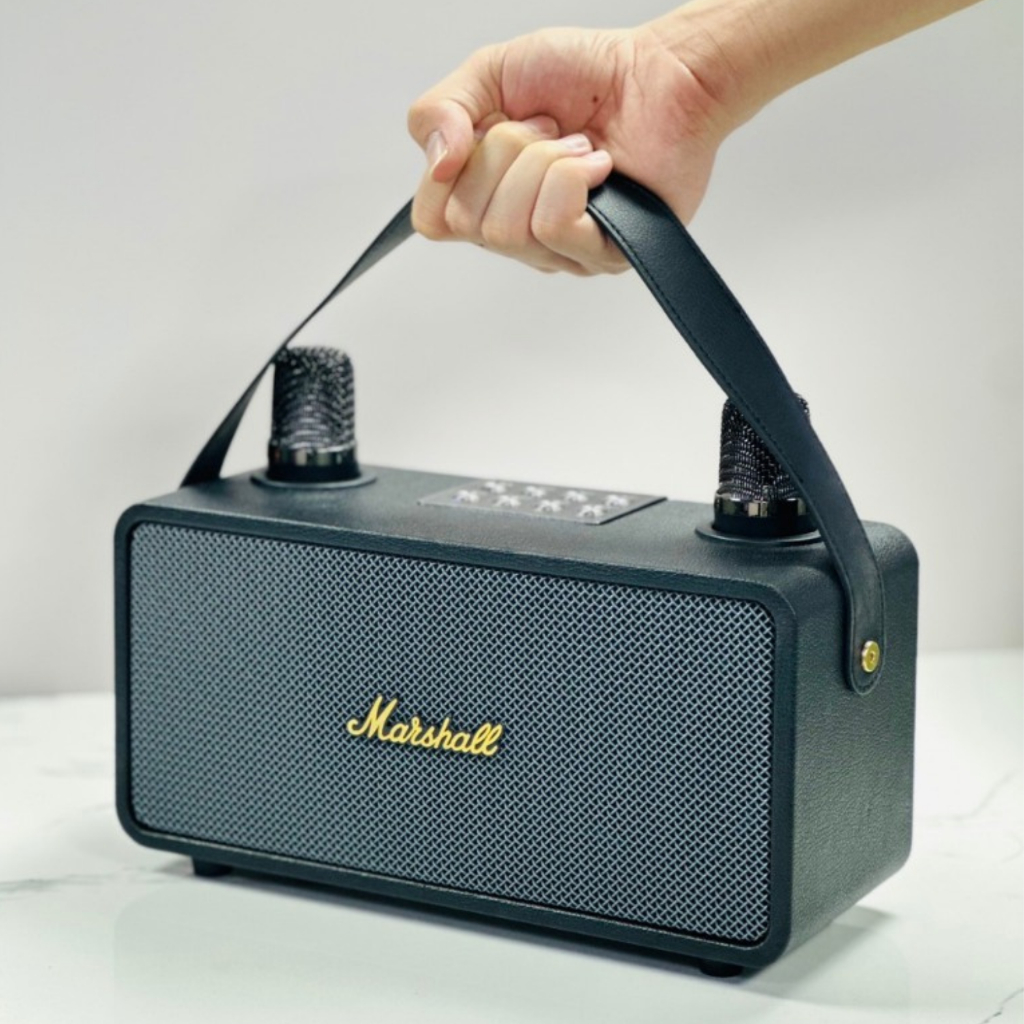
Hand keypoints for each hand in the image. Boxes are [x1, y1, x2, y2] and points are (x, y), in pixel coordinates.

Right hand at [407, 25, 727, 274]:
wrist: (658, 73)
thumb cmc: (585, 75)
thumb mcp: (489, 72)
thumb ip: (436, 112)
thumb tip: (438, 165)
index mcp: (484, 198)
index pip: (433, 222)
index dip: (453, 170)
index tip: (495, 125)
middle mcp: (517, 233)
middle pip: (468, 222)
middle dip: (505, 153)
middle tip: (547, 130)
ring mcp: (559, 252)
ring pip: (509, 229)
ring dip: (544, 163)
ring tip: (579, 145)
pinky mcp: (602, 256)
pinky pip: (554, 227)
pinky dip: (574, 178)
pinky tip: (600, 167)